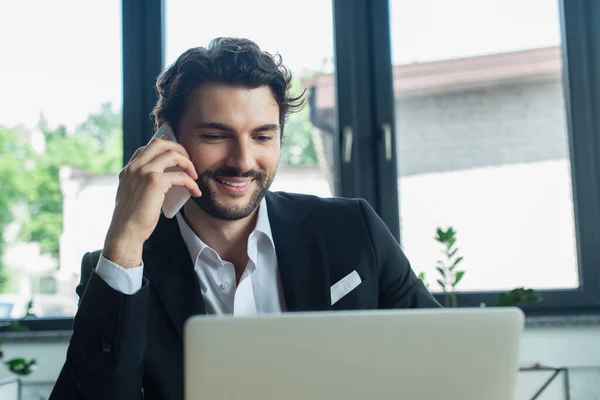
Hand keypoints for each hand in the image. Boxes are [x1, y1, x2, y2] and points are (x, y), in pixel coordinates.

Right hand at [102, 136, 201, 267]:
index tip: (177, 153)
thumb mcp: (132, 195)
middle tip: (189, 161)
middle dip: (179, 148)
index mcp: (128, 169)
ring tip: (194, 175)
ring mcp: (144, 172)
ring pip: (173, 154)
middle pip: (160, 143)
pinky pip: (181, 176)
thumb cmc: (132, 218)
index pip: (147, 147)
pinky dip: (192, 183)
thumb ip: (141, 183)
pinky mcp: (155, 182)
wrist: (126, 231)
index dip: (164, 146)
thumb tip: (164, 179)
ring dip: (188, 163)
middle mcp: (135, 167)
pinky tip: (195, 191)